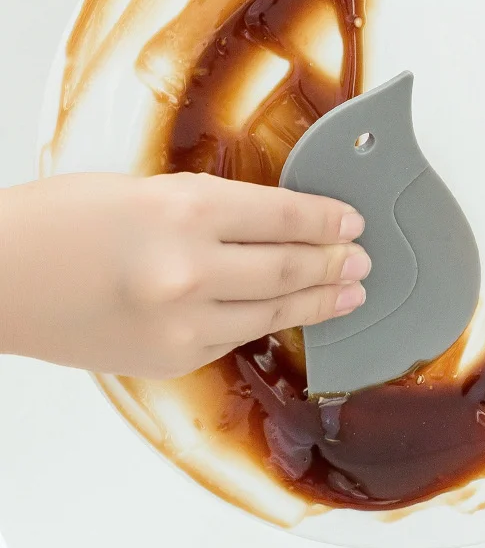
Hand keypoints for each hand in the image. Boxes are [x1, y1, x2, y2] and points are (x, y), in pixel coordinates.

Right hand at [0, 173, 368, 378]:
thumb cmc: (60, 221)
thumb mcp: (144, 190)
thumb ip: (208, 209)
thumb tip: (267, 224)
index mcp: (185, 208)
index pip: (284, 215)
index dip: (326, 219)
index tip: (351, 222)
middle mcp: (192, 267)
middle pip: (288, 266)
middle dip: (334, 263)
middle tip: (363, 262)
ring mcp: (184, 321)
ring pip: (273, 309)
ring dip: (319, 301)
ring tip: (350, 295)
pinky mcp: (173, 357)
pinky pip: (237, 336)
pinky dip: (271, 322)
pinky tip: (292, 314)